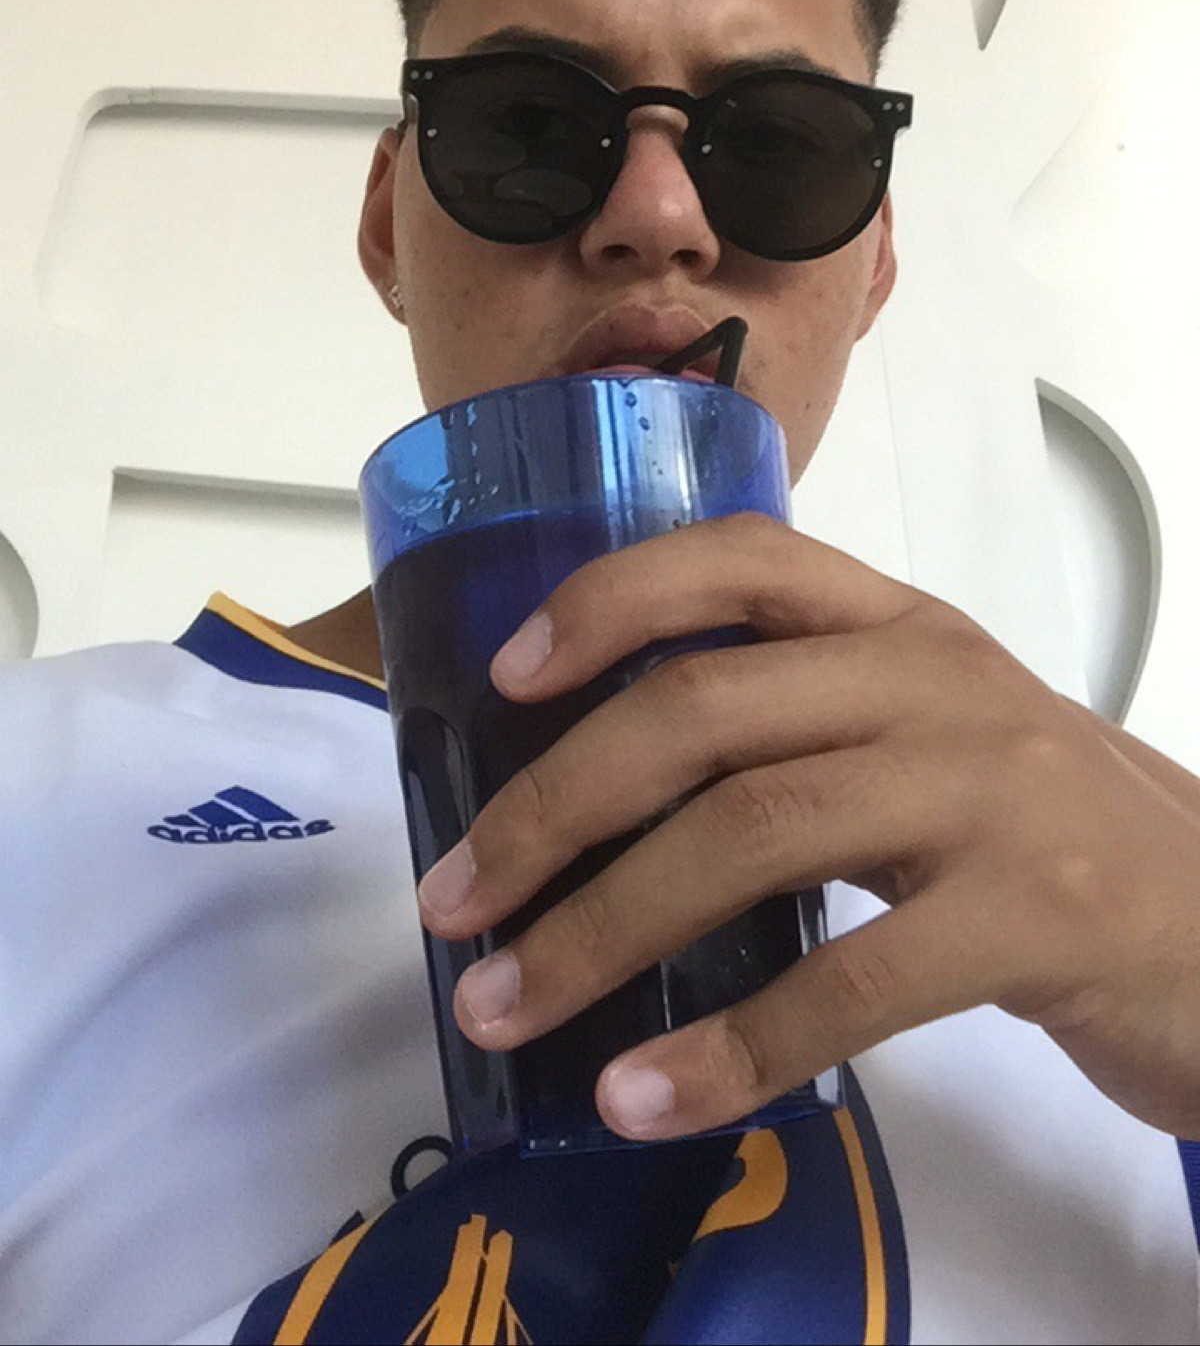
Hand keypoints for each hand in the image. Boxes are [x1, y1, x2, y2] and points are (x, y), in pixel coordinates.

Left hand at [415, 513, 1199, 1142]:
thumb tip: (597, 794)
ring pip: (752, 833)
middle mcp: (936, 680)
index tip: (505, 680)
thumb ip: (805, 732)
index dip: (609, 603)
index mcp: (901, 627)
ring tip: (507, 1005)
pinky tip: (645, 1097)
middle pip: (705, 712)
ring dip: (603, 929)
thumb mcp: (932, 741)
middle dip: (554, 807)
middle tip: (455, 902)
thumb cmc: (1051, 836)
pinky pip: (850, 982)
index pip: (737, 560)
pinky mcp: (1035, 914)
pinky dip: (730, 1049)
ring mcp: (990, 790)